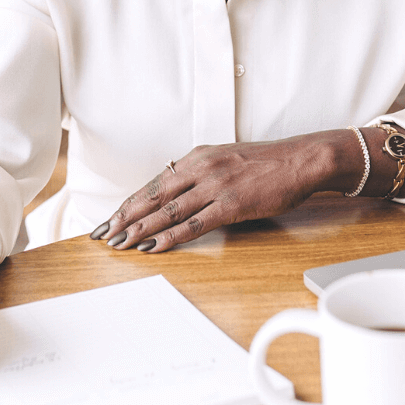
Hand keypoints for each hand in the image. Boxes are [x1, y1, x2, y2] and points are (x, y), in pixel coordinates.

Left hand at [91, 134, 336, 252]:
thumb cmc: (268, 164)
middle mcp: (201, 169)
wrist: (301, 160)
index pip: (154, 184)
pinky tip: (153, 247)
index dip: (129, 203)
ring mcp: (215, 186)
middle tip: (103, 234)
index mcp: (197, 157)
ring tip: (120, 244)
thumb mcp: (226, 161)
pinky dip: (169, 236)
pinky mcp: (230, 205)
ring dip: (140, 229)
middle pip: (153, 197)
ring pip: (167, 212)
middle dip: (124, 217)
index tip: (110, 218)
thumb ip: (201, 176)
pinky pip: (193, 224)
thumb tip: (179, 196)